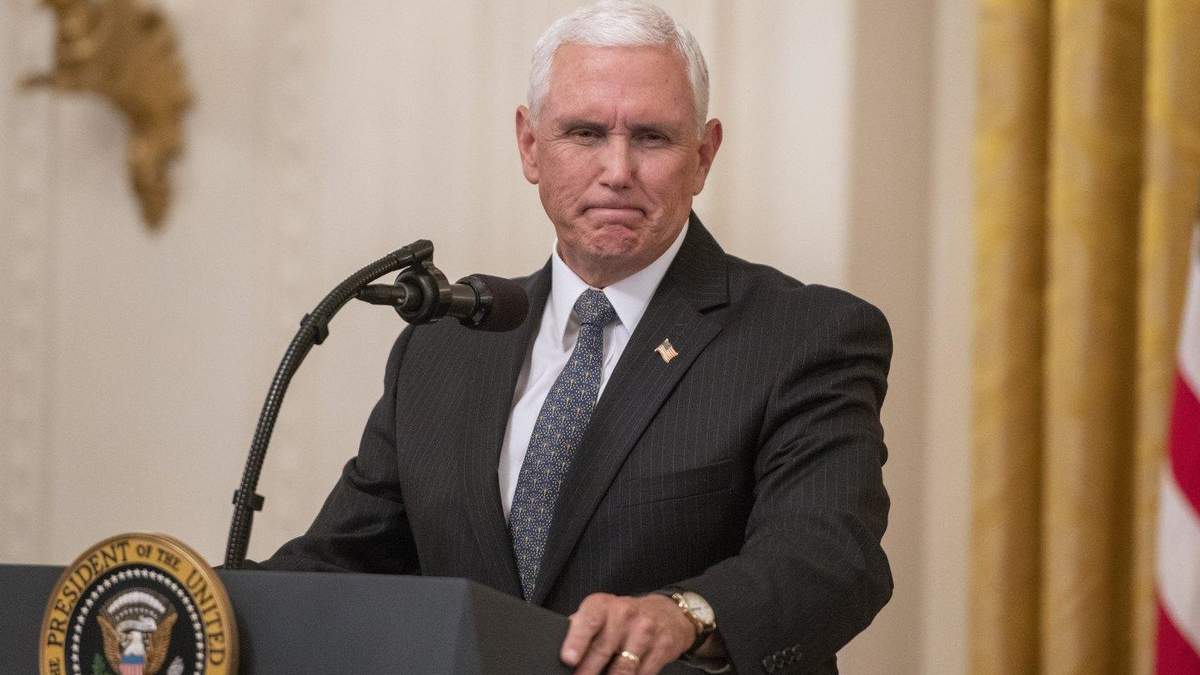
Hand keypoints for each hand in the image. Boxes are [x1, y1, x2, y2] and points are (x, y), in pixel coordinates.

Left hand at [560, 592, 695, 674]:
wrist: (668, 613)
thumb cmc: (625, 616)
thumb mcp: (601, 612)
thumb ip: (581, 627)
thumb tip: (559, 648)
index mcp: (603, 605)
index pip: (589, 621)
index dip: (577, 641)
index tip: (569, 659)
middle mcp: (625, 615)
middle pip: (603, 650)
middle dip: (587, 672)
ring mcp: (645, 632)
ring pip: (623, 668)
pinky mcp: (662, 648)